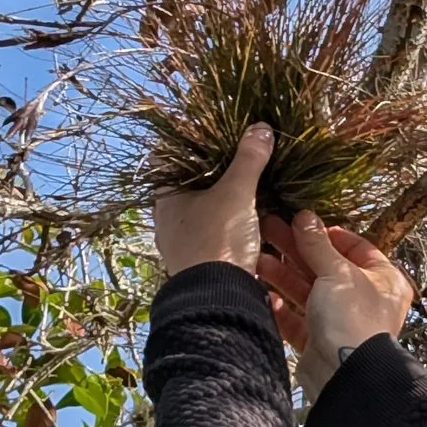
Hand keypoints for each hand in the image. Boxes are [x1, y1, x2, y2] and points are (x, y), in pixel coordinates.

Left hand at [151, 124, 270, 278]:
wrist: (219, 298)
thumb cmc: (218, 239)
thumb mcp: (237, 193)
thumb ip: (248, 160)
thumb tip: (260, 128)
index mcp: (166, 199)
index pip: (165, 160)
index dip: (186, 144)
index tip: (210, 135)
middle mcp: (167, 221)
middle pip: (184, 187)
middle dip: (208, 174)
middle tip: (233, 159)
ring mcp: (180, 245)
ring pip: (198, 213)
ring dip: (218, 201)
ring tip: (244, 187)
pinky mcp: (198, 263)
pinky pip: (210, 234)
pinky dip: (225, 224)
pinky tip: (245, 220)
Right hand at [257, 209, 414, 397]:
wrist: (345, 375)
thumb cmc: (353, 319)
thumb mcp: (337, 272)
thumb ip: (317, 244)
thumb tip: (304, 217)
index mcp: (383, 280)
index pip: (356, 248)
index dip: (328, 235)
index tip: (304, 225)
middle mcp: (365, 300)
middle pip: (326, 267)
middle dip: (296, 250)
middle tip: (269, 230)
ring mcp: (341, 321)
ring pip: (308, 292)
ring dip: (283, 275)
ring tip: (257, 259)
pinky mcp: (319, 342)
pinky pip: (298, 320)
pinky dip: (282, 308)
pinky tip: (266, 295)